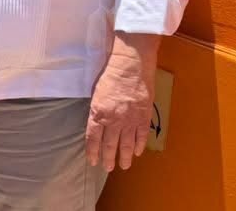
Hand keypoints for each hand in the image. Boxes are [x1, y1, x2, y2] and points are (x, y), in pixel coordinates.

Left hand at [86, 32, 158, 171]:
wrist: (131, 67)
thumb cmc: (110, 75)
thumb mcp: (95, 93)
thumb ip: (96, 111)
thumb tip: (96, 123)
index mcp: (98, 114)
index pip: (93, 138)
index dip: (93, 152)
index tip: (93, 161)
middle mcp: (113, 120)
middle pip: (110, 145)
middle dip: (108, 158)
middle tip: (108, 168)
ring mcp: (129, 120)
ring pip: (126, 144)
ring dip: (124, 157)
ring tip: (123, 166)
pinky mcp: (143, 117)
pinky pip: (141, 136)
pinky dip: (139, 145)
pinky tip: (136, 152)